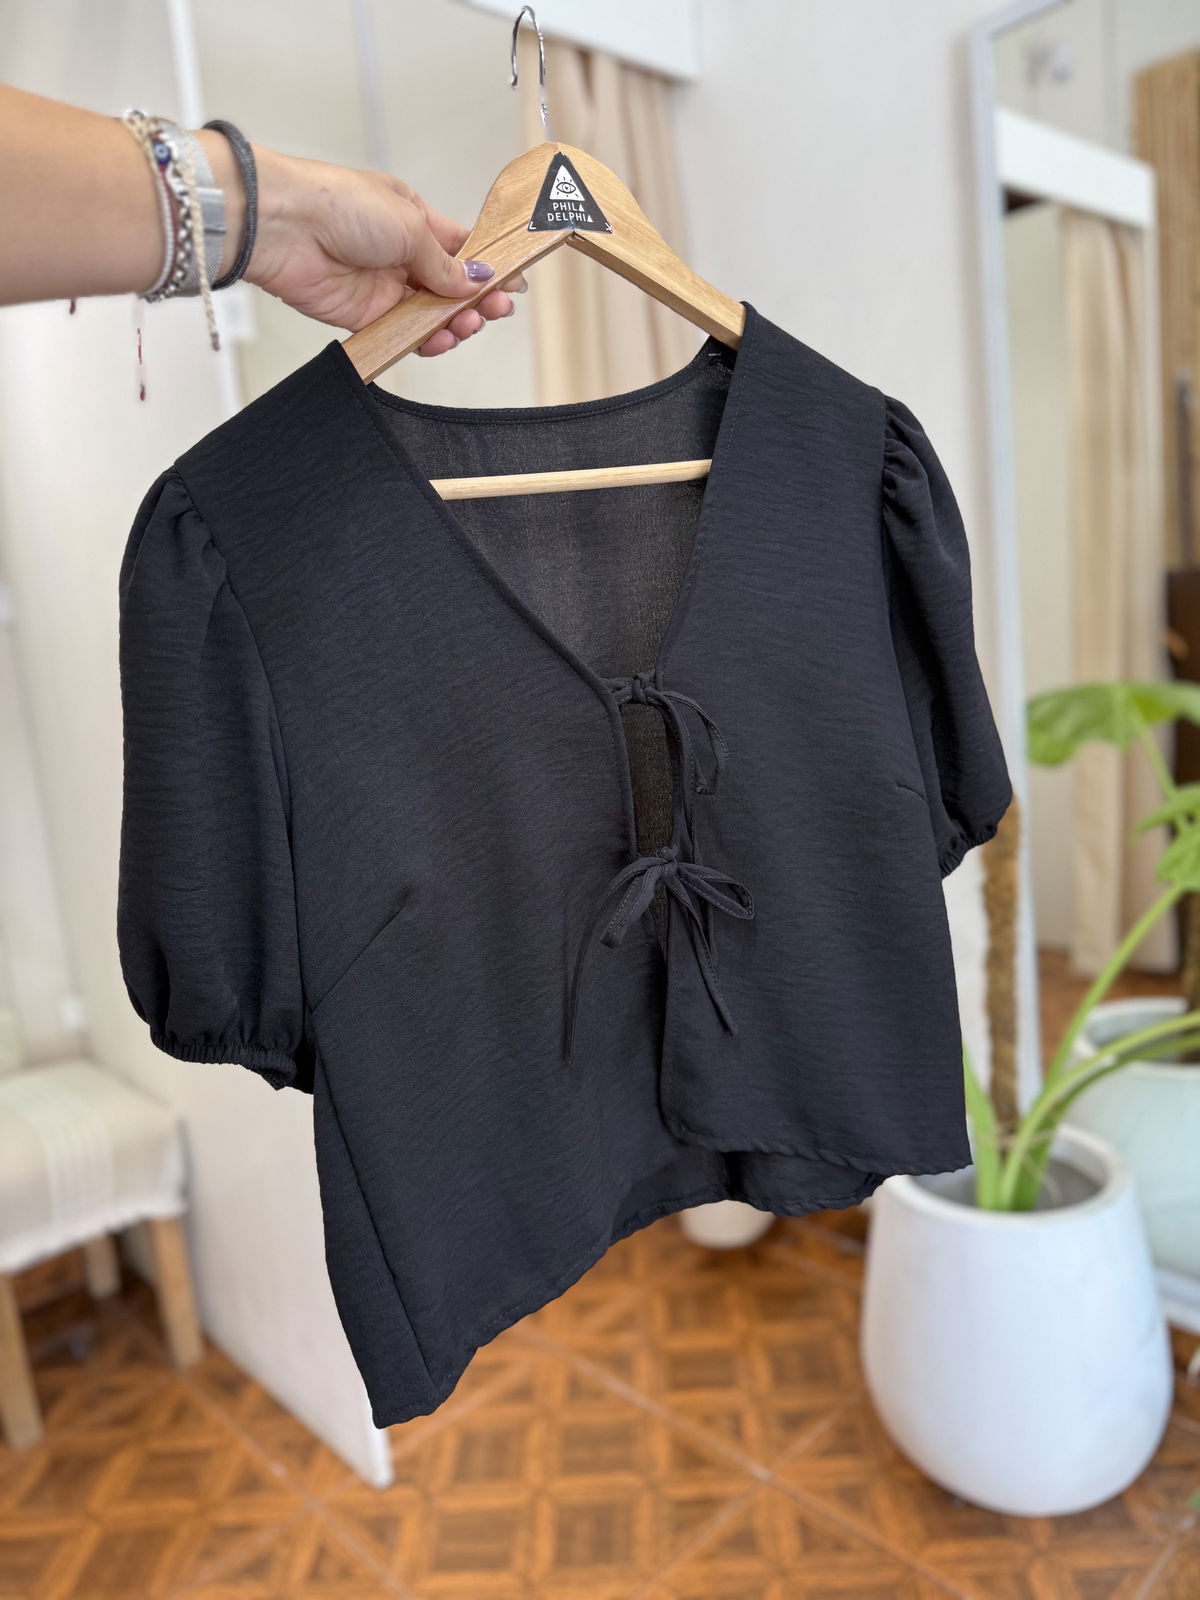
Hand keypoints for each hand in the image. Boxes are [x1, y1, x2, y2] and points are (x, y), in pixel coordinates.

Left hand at [235, 145, 525, 354]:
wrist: (284, 227)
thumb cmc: (339, 204)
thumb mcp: (409, 225)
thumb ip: (444, 261)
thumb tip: (474, 279)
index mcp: (413, 218)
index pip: (460, 247)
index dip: (487, 266)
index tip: (512, 282)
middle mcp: (399, 252)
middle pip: (449, 285)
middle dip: (476, 298)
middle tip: (496, 309)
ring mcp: (383, 285)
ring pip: (430, 313)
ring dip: (454, 321)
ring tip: (467, 324)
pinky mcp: (364, 314)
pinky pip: (403, 334)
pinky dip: (425, 340)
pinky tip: (441, 339)